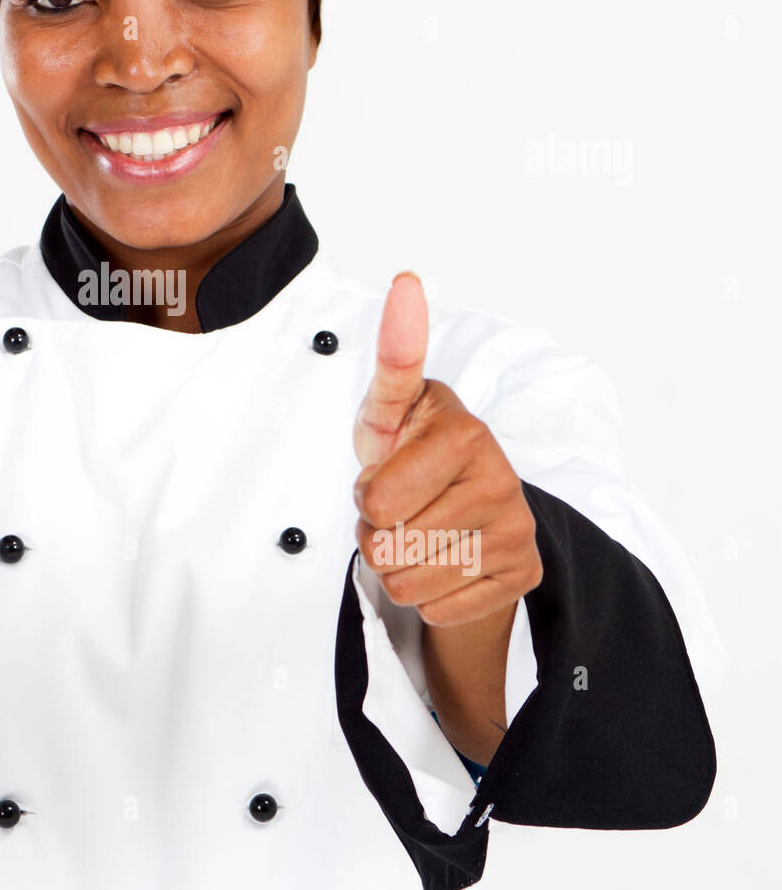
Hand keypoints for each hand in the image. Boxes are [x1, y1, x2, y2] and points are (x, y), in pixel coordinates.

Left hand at [352, 272, 540, 626]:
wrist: (458, 509)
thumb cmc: (412, 453)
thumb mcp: (389, 411)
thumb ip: (393, 355)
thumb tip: (407, 280)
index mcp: (466, 431)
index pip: (377, 499)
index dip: (367, 496)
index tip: (388, 475)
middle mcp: (501, 478)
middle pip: (387, 544)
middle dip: (377, 532)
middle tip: (401, 509)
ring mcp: (517, 529)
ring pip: (408, 581)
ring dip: (397, 565)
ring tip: (418, 532)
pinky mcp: (523, 575)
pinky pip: (438, 609)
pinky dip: (428, 595)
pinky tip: (445, 562)